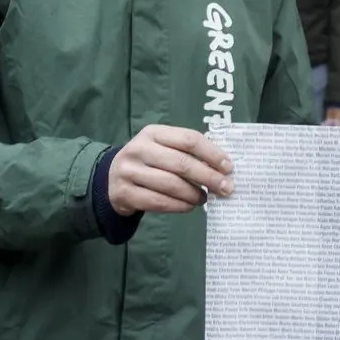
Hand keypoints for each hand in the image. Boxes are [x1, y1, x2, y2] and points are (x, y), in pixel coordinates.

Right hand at [107, 125, 232, 216]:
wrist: (111, 178)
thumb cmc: (150, 161)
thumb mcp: (164, 147)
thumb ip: (189, 153)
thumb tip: (222, 169)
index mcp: (154, 133)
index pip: (189, 139)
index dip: (212, 154)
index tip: (229, 167)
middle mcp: (138, 149)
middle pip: (181, 164)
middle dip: (208, 177)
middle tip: (225, 188)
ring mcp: (128, 172)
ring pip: (170, 184)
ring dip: (194, 194)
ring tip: (205, 198)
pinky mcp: (123, 193)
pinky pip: (158, 202)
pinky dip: (179, 206)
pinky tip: (189, 206)